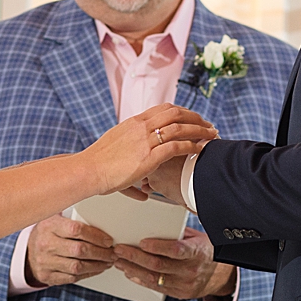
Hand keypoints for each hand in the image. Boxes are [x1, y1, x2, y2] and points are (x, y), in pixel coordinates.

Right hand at [24, 214, 116, 286]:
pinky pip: (73, 278)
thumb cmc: (47, 234)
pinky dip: (88, 274)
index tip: (108, 240)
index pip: (76, 229)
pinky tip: (97, 269)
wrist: (28, 253)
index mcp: (49, 226)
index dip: (96, 236)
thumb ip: (73, 217)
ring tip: (108, 261)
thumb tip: (102, 216)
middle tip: (113, 252)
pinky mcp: (48, 276)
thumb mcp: (54, 219)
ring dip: (97, 265)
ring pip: (77, 266)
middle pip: (79, 250)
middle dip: (101, 253)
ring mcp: (46, 262)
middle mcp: (45, 244)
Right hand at [84, 104, 216, 195]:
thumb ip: (130, 166)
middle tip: (207, 125)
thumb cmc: (98, 165)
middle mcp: (141, 127)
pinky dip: (192, 146)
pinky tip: (200, 149)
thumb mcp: (115, 153)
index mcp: (133, 122)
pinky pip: (176, 146)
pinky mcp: (149, 156)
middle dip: (196, 118)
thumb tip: (141, 191)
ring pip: (180, 127)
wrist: (89, 170)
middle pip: (176, 113)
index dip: (182, 112)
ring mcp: (145, 140)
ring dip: (200, 130)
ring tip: (211, 135)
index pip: (163, 109)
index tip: (193, 118)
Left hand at [113, 228, 235, 300]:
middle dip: (135, 257)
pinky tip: (130, 273)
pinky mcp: (180, 294)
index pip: (176, 250)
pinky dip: (141, 280)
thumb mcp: (196, 238)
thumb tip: (152, 223)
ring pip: (154, 278)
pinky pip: (157, 288)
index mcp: (197, 252)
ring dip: (133, 269)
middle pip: (158, 265)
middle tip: (119, 250)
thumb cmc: (205, 250)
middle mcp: (191, 270)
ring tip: (119, 261)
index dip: (158, 247)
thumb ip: (177, 234)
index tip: (141, 242)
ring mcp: (185, 284)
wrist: (222, 275)